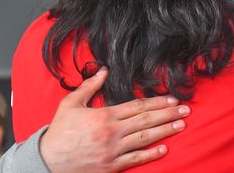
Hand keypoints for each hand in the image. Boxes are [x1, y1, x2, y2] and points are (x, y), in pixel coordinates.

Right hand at [39, 67, 189, 171]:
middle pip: (146, 120)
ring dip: (165, 131)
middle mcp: (112, 132)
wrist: (47, 161)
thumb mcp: (70, 104)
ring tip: (181, 125)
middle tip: (186, 110)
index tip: (172, 99)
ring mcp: (113, 151)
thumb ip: (89, 86)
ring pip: (145, 139)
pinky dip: (151, 154)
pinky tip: (164, 149)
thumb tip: (104, 70)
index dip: (157, 102)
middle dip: (168, 114)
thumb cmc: (59, 132)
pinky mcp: (111, 166)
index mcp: (104, 116)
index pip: (137, 106)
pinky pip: (135, 159)